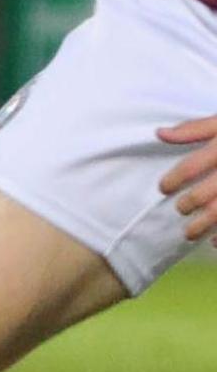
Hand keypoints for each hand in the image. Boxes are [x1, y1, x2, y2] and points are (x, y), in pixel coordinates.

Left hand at [158, 114, 216, 241]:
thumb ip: (194, 129)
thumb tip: (160, 134)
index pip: (190, 168)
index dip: (173, 180)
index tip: (163, 189)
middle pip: (205, 195)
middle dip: (188, 204)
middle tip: (180, 209)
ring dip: (203, 226)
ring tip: (190, 233)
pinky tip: (214, 242)